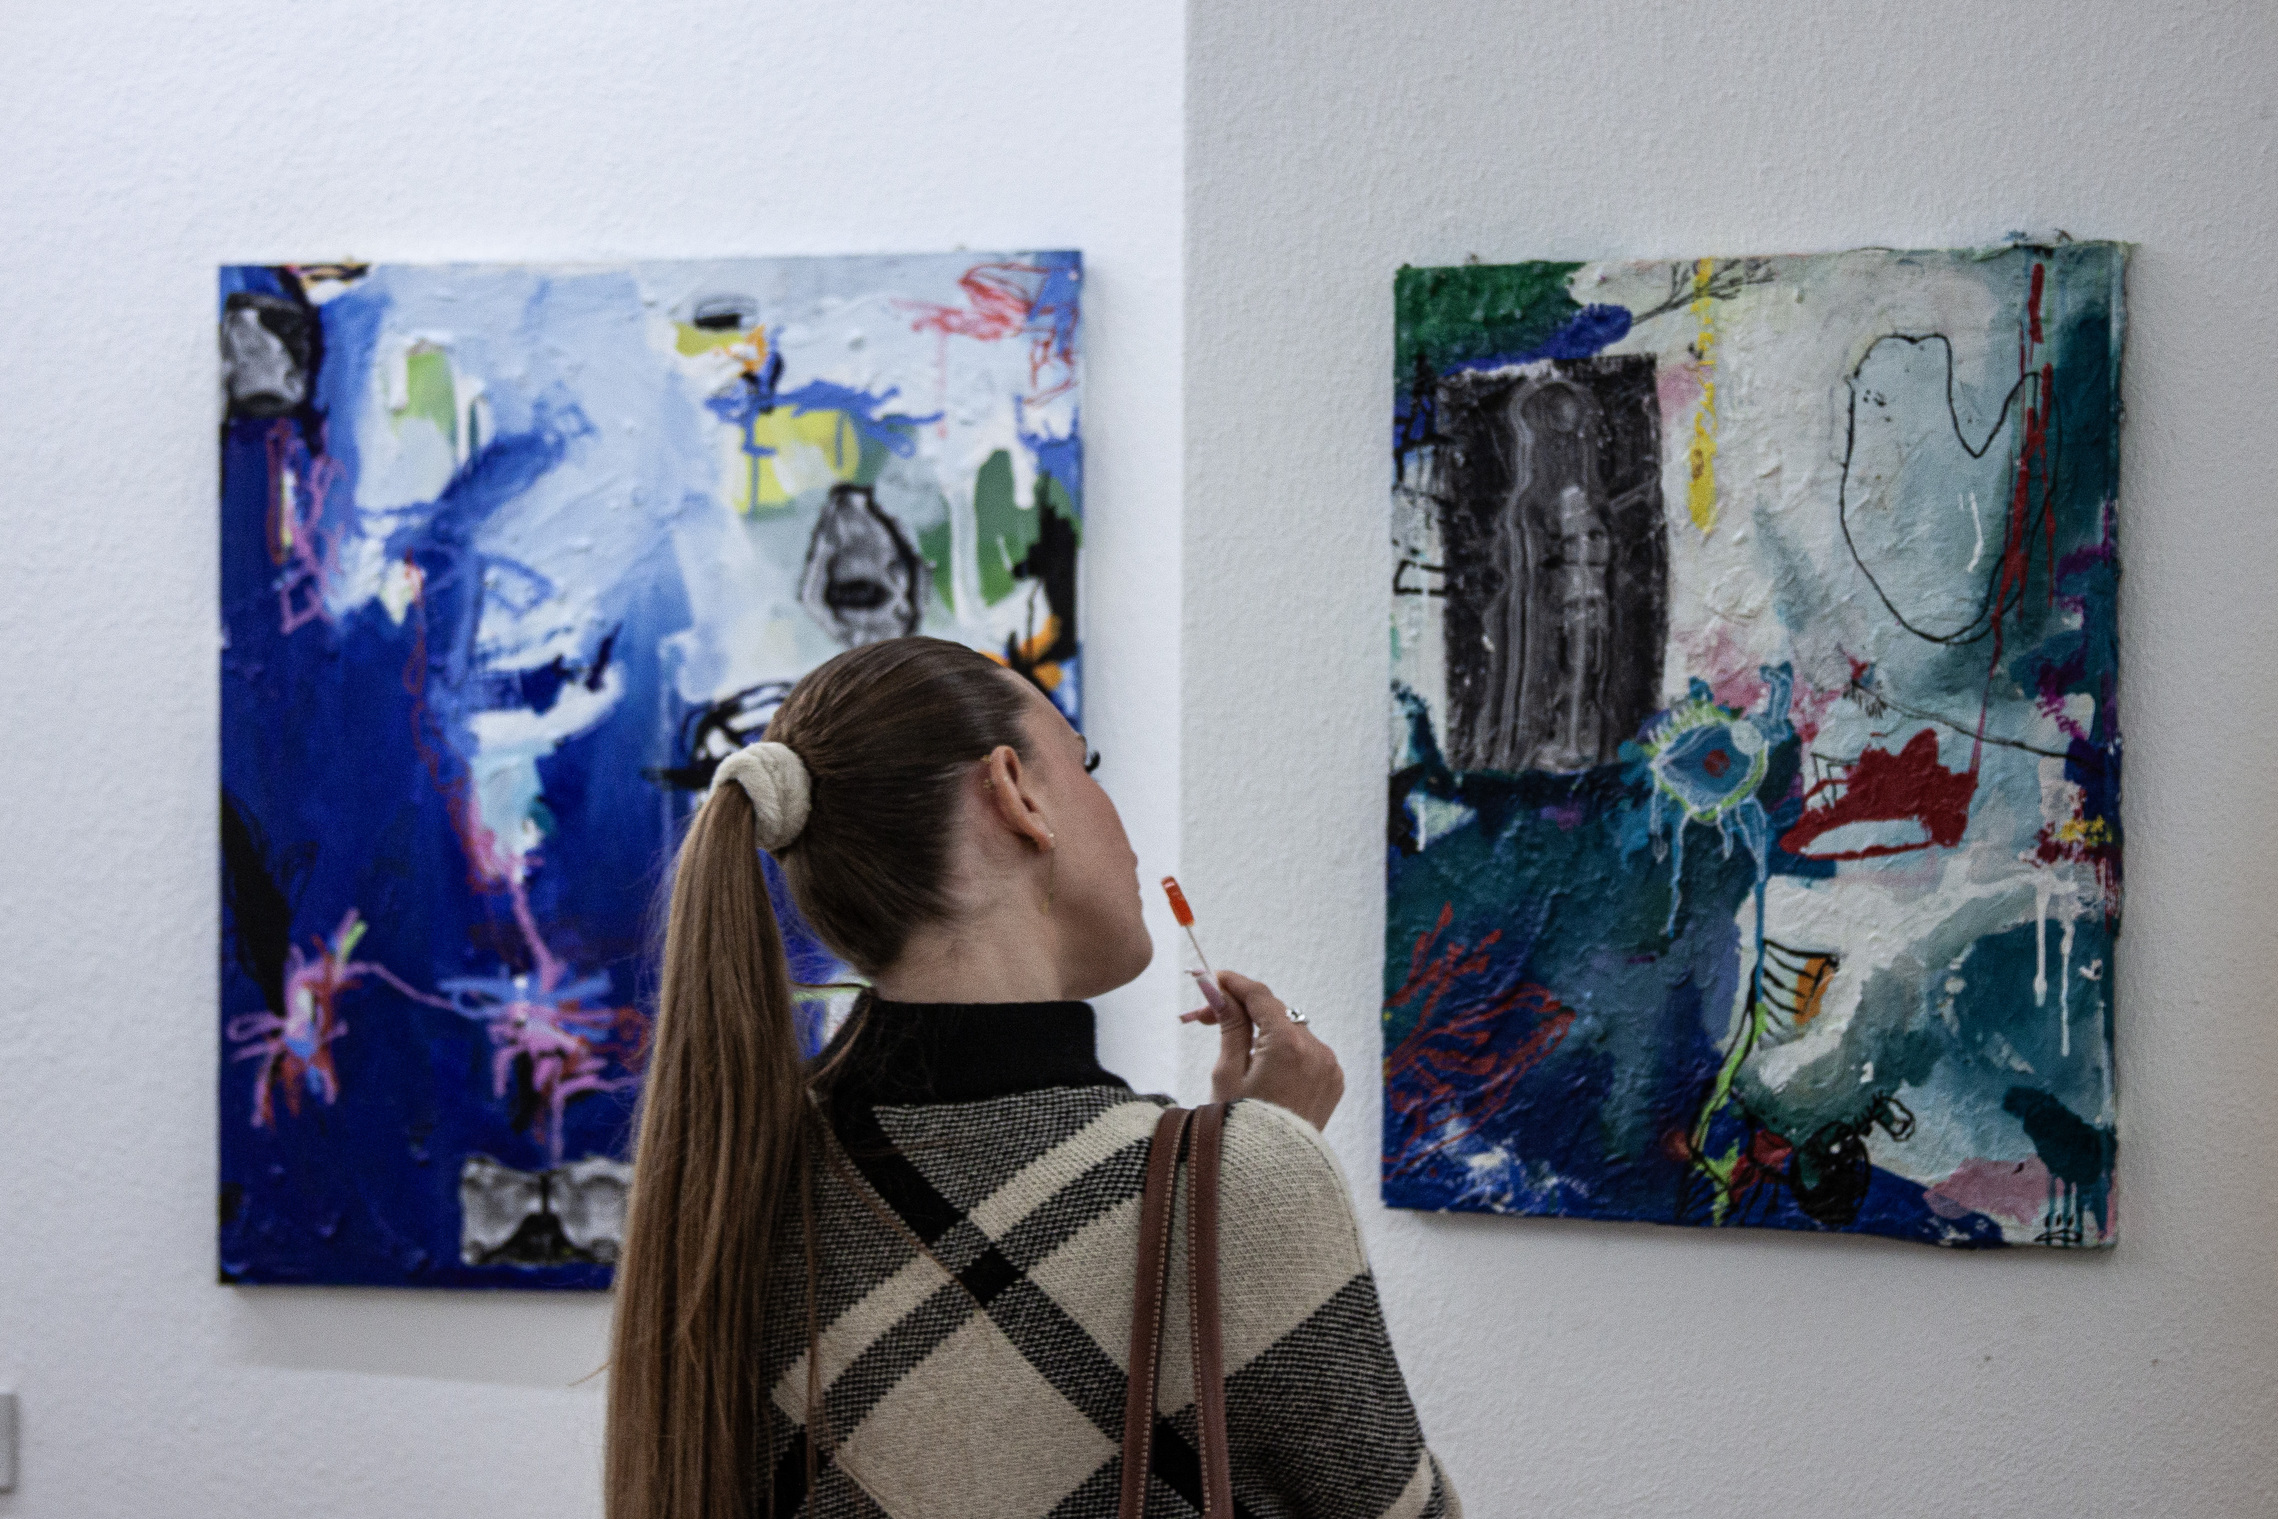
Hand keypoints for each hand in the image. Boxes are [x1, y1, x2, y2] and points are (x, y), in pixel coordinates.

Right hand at [1185, 970, 1343, 1129]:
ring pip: (1291, 1030)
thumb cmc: (1241, 1126)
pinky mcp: (1334, 1080)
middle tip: (1207, 1016)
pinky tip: (1262, 1065)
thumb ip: (1230, 1025)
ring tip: (1234, 1048)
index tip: (1213, 978)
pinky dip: (1285, 1050)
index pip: (1261, 996)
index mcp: (1288, 1046)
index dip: (1235, 983)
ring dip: (1264, 1030)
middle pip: (1276, 1012)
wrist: (1271, 1173)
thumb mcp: (1227, 1073)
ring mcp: (1329, 1066)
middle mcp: (1316, 1051)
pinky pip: (1307, 1051)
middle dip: (1243, 1010)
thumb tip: (1220, 991)